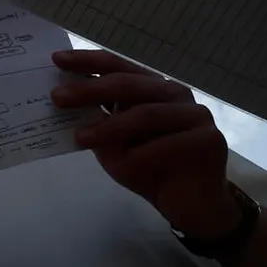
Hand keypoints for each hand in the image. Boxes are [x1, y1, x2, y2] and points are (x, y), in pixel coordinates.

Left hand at [49, 49, 239, 239]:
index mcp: (154, 87)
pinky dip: (139, 156)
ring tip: (80, 138)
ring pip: (145, 114)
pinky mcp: (208, 140)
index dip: (89, 61)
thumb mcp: (114, 145)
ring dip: (109, 127)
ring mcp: (196, 114)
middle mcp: (176, 93)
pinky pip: (165, 145)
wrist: (189, 207)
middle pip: (128, 85)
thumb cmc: (150, 169)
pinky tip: (122, 166)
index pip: (119, 66)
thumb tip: (64, 99)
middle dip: (90, 90)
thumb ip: (97, 122)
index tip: (57, 59)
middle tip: (57, 98)